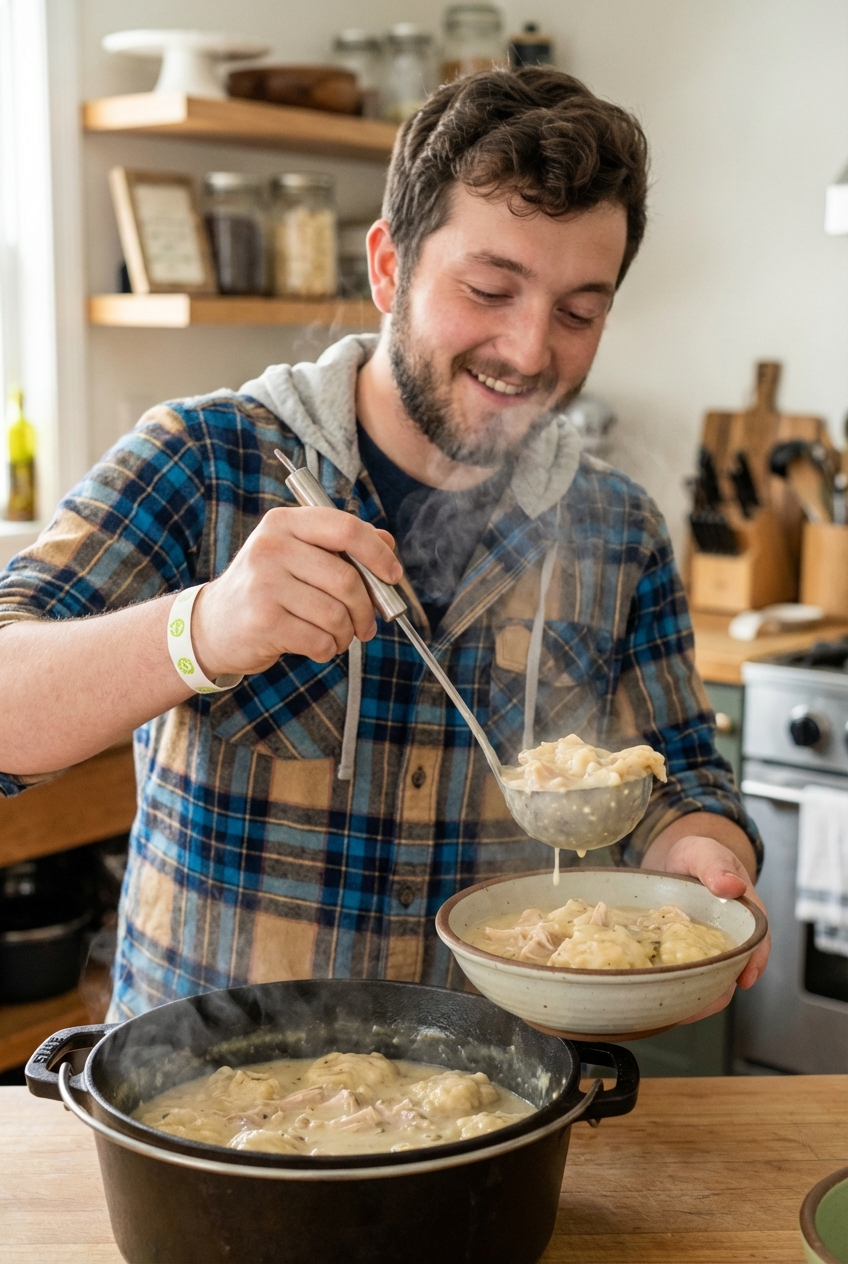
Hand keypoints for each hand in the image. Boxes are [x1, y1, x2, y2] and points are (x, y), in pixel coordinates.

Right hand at [190, 507, 400, 675]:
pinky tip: (318, 647)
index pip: (346, 528)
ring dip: (346, 634)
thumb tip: (388, 542)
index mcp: (284, 523)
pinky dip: (328, 650)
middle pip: (347, 579)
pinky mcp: (262, 622)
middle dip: (367, 608)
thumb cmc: (266, 589)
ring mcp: (264, 584)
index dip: (378, 553)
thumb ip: (340, 546)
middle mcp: (271, 547)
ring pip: (336, 614)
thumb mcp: (296, 556)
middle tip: (367, 624)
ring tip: (337, 636)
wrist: (211, 626)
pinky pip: (319, 640)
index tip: (393, 575)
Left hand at [653, 833, 770, 1022]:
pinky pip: (685, 975)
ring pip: (709, 980)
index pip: (758, 942)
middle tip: (696, 1007)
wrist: (676, 861)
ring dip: (695, 997)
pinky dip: (674, 987)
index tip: (744, 979)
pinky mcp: (685, 955)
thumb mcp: (705, 852)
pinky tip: (656, 998)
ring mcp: (707, 949)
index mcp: (743, 914)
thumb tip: (730, 885)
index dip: (754, 962)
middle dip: (719, 992)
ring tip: (672, 1011)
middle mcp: (729, 938)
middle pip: (733, 971)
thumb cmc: (697, 856)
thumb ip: (715, 865)